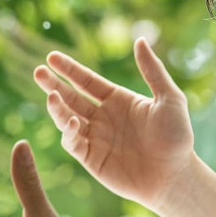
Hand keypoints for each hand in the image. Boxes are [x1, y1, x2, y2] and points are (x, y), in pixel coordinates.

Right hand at [34, 37, 194, 211]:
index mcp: (117, 100)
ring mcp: (95, 138)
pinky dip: (69, 132)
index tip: (51, 57)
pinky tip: (74, 121)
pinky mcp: (91, 159)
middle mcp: (103, 117)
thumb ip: (153, 70)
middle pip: (71, 97)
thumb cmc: (177, 137)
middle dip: (53, 85)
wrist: (175, 177)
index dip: (68, 69)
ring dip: (57, 108)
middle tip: (38, 72)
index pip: (86, 81)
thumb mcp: (169, 98)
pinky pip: (73, 142)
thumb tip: (140, 40)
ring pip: (68, 119)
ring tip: (50, 96)